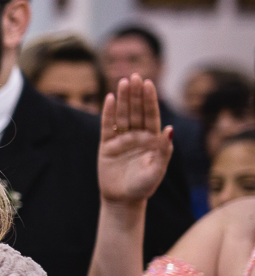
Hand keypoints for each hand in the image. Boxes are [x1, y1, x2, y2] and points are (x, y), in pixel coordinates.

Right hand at [99, 74, 172, 205]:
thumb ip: (164, 151)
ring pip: (122, 115)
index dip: (149, 99)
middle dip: (136, 94)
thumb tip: (169, 129)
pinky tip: (109, 99)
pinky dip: (107, 112)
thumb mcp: (157, 170)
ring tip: (122, 82)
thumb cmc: (143, 187)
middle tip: (134, 76)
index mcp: (152, 140)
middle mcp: (137, 136)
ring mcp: (122, 139)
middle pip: (136, 111)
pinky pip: (107, 126)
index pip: (151, 115)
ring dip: (122, 99)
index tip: (148, 83)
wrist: (123, 200)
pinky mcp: (106, 145)